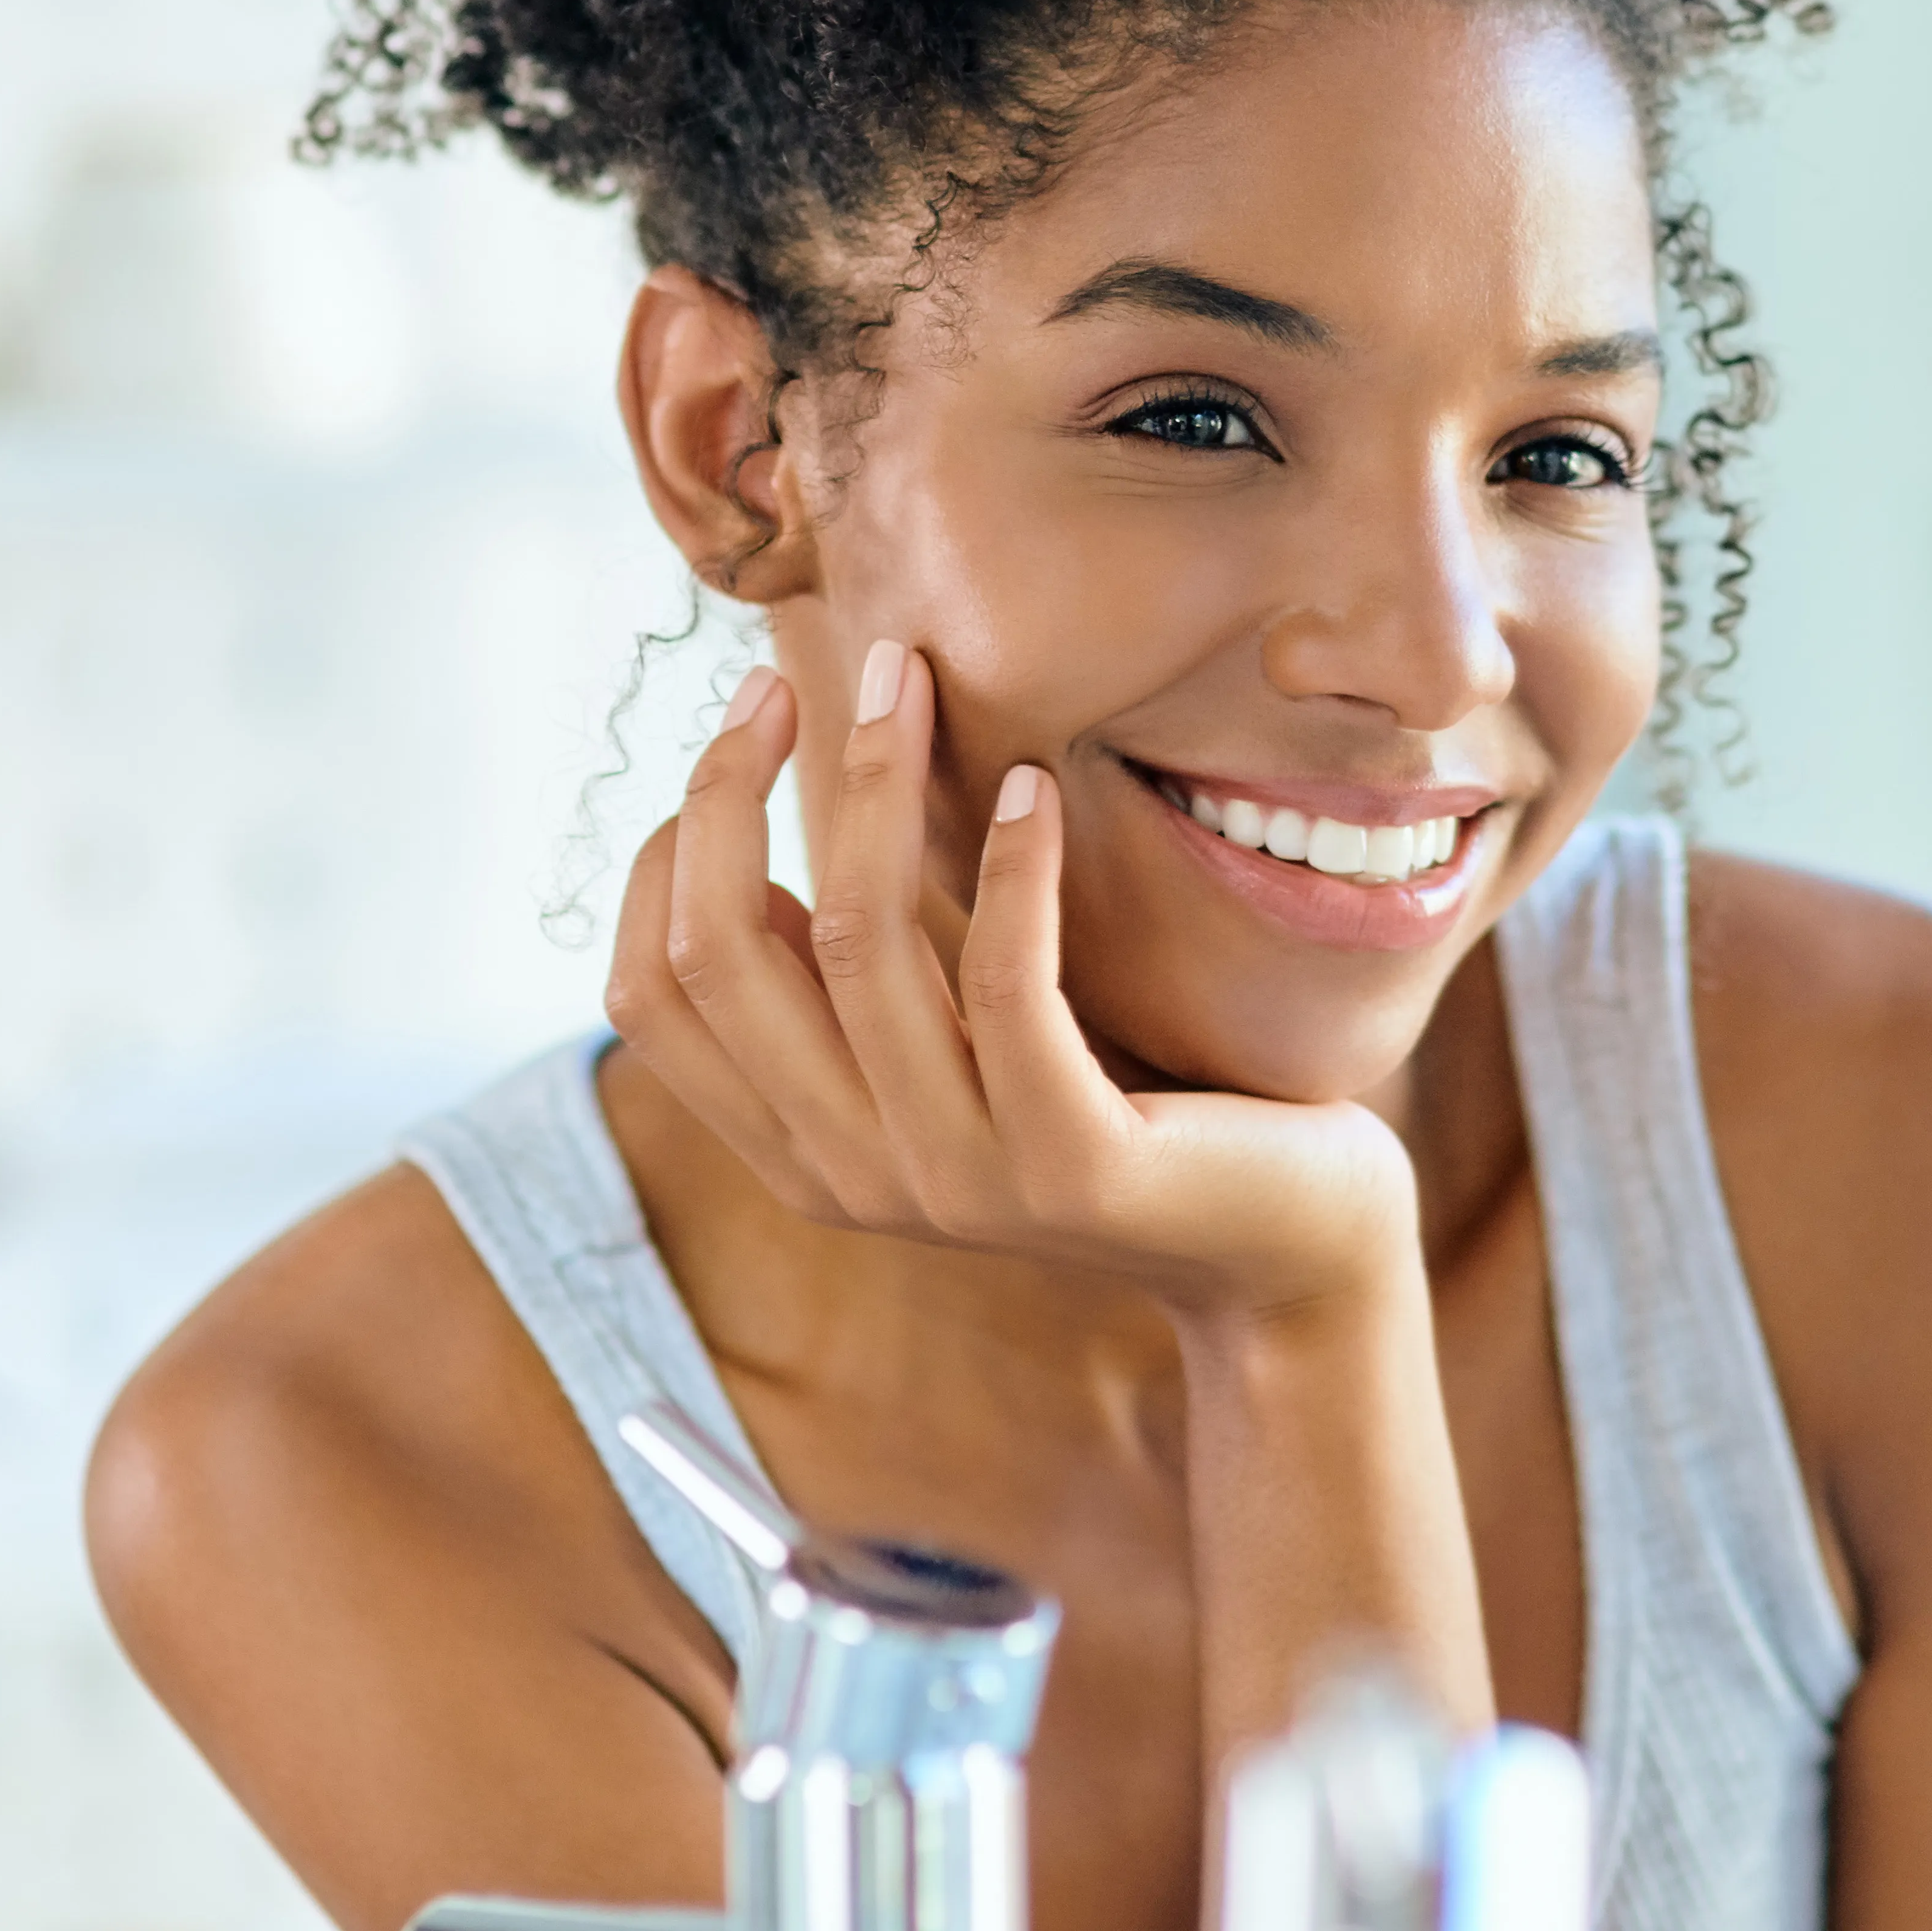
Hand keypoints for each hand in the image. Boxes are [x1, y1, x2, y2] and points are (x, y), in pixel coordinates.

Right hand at [607, 643, 1423, 1326]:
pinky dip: (1010, 865)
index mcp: (798, 1148)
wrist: (1280, 1253)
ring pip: (855, 940)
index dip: (669, 850)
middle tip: (783, 677)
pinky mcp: (1068, 1161)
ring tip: (913, 682)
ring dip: (876, 784)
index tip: (737, 736)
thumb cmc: (1118, 1105)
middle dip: (730, 789)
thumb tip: (734, 836)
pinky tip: (1031, 788)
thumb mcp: (947, 1046)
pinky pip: (1006, 982)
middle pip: (721, 957)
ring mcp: (955, 1176)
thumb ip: (846, 981)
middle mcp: (849, 1174)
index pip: (651, 993)